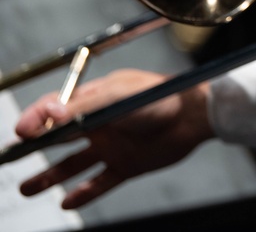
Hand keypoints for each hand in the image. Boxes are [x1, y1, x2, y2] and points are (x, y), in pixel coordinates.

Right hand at [14, 68, 213, 208]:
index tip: (21, 134)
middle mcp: (99, 124)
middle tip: (8, 159)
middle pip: (57, 139)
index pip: (55, 111)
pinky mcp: (127, 165)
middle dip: (31, 149)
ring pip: (73, 164)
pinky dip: (83, 193)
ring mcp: (112, 146)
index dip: (35, 121)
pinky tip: (67, 202)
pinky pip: (100, 182)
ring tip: (26, 188)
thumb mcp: (116, 97)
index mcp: (94, 100)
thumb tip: (48, 114)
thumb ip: (82, 108)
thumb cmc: (157, 98)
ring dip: (49, 176)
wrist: (193, 116)